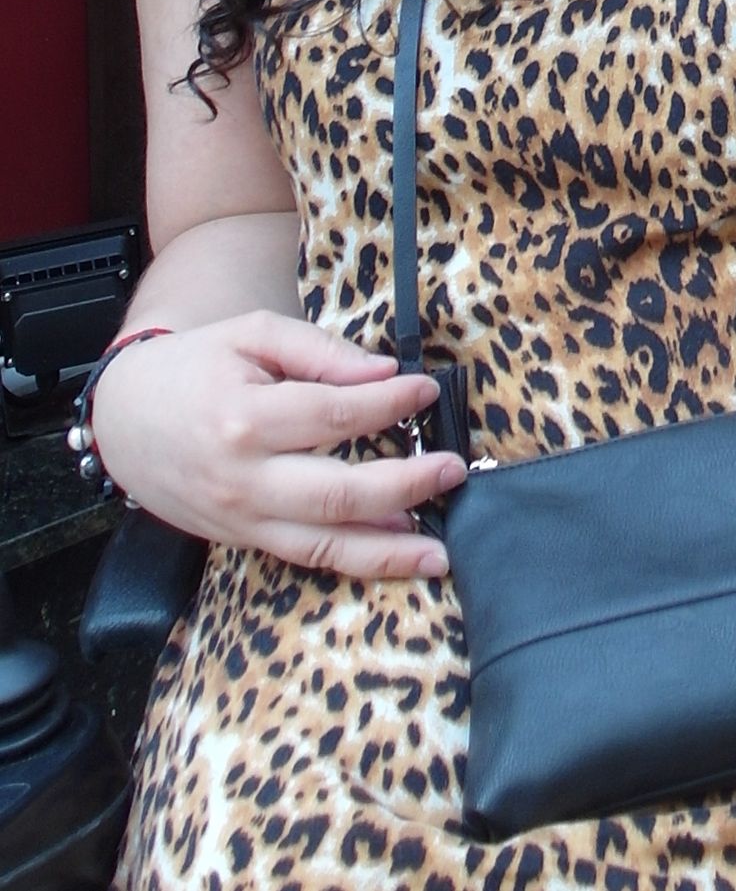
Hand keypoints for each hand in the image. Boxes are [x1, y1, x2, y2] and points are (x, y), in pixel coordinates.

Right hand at [88, 310, 466, 575]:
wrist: (124, 421)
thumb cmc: (194, 367)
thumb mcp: (252, 334)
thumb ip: (320, 351)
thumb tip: (383, 373)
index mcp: (246, 418)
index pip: (336, 414)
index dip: (390, 404)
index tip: (426, 391)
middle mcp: (244, 479)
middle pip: (338, 493)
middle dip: (406, 485)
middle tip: (454, 470)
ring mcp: (242, 519)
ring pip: (324, 545)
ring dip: (389, 551)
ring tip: (440, 550)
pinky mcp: (242, 540)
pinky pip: (305, 556)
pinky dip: (354, 559)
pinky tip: (395, 551)